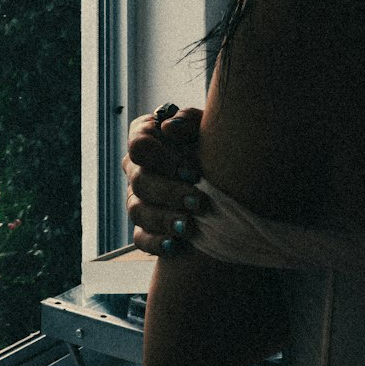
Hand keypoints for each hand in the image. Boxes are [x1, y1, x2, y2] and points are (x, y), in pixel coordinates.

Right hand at [122, 107, 205, 254]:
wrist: (227, 177)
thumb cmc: (211, 145)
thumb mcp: (206, 127)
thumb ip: (188, 121)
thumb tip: (168, 128)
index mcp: (146, 139)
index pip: (138, 145)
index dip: (161, 158)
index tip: (191, 170)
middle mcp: (137, 169)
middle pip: (140, 181)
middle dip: (169, 192)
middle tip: (198, 201)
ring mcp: (138, 199)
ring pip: (137, 210)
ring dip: (164, 219)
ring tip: (190, 225)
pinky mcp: (145, 227)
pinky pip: (141, 238)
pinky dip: (156, 242)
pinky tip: (175, 244)